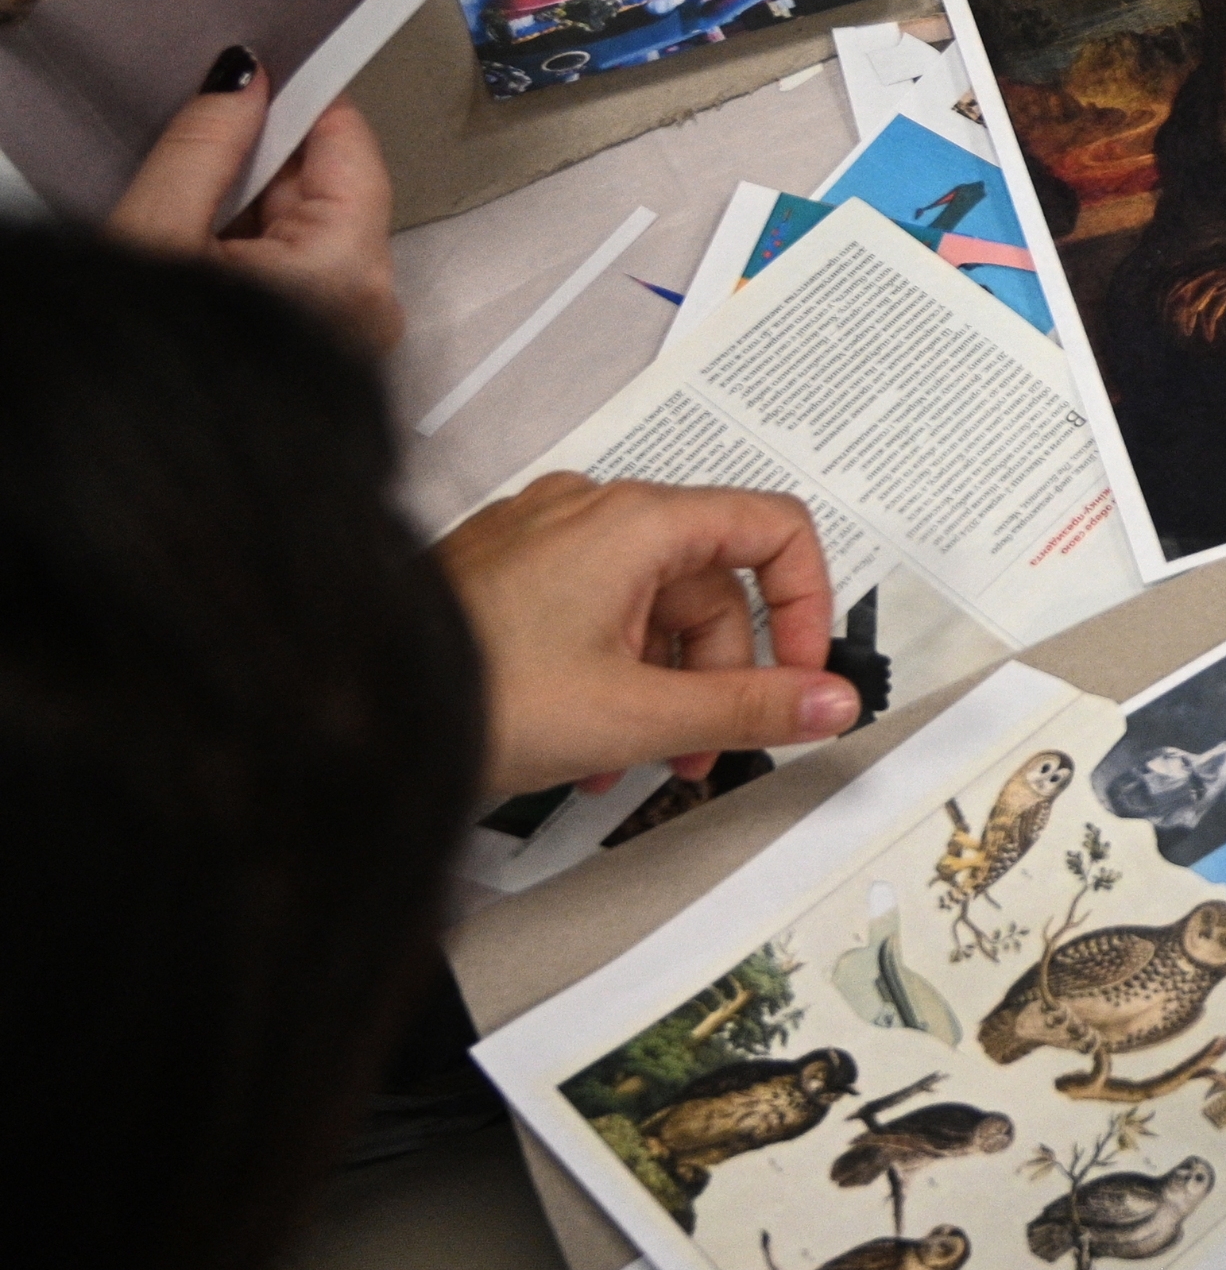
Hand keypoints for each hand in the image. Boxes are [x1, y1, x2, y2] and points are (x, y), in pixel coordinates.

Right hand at [104, 53, 399, 355]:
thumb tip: (241, 79)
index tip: (261, 70)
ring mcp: (353, 332)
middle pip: (330, 186)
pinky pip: (301, 274)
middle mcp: (374, 303)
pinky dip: (256, 254)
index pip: (349, 143)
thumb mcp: (156, 238)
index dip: (299, 102)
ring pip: (310, 229)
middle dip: (263, 165)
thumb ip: (203, 148)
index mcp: (352, 270)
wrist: (136, 482)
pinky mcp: (325, 351)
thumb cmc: (143, 375)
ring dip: (253, 212)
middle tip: (195, 156)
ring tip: (189, 224)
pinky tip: (202, 261)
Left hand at [433, 474, 855, 794]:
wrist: (352, 716)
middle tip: (713, 741)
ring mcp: (542, 537)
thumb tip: (830, 700)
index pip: (774, 527)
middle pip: (710, 580)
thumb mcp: (637, 715)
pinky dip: (614, 668)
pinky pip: (596, 609)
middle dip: (723, 670)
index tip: (800, 669)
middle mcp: (589, 512)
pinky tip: (593, 739)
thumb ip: (750, 708)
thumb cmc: (471, 692)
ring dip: (666, 682)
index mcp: (634, 521)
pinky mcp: (508, 571)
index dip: (805, 602)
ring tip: (642, 756)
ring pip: (652, 602)